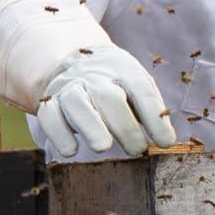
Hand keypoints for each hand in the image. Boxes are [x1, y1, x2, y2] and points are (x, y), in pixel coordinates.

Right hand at [35, 45, 177, 157]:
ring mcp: (69, 87)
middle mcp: (94, 75)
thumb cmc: (116, 85)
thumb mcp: (136, 85)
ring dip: (91, 127)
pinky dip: (59, 134)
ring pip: (77, 103)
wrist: (75, 63)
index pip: (141, 90)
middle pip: (109, 97)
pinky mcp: (49, 102)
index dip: (154, 118)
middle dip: (124, 126)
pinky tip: (71, 151)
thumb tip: (164, 141)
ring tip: (103, 147)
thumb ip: (150, 110)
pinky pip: (50, 116)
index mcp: (123, 68)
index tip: (165, 142)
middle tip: (137, 150)